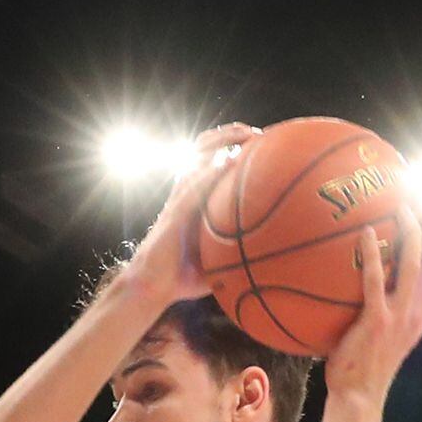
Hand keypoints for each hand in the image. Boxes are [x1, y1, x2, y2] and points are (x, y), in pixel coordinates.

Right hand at [122, 124, 257, 308]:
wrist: (151, 287)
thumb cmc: (181, 277)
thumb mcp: (216, 261)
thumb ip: (237, 254)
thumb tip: (269, 262)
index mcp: (195, 198)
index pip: (212, 159)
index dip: (233, 143)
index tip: (259, 143)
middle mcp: (187, 192)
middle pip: (205, 147)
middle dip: (230, 133)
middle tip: (255, 133)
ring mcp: (180, 199)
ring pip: (199, 157)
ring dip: (223, 142)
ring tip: (247, 135)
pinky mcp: (175, 213)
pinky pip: (195, 186)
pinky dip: (212, 172)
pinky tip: (230, 162)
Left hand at [322, 202, 421, 406]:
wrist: (358, 397)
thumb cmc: (365, 366)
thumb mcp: (390, 336)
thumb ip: (393, 310)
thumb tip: (379, 283)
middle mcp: (418, 312)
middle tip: (420, 200)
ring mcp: (399, 316)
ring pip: (413, 262)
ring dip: (410, 230)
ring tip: (400, 207)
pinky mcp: (376, 321)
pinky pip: (376, 279)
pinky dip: (373, 253)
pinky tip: (366, 234)